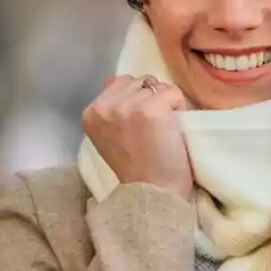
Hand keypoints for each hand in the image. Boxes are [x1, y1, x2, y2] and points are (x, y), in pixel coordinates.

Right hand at [81, 75, 194, 199]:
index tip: (141, 125)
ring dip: (166, 102)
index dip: (138, 100)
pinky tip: (172, 129)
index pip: (120, 83)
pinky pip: (173, 93)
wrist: (152, 191)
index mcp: (91, 112)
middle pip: (139, 81)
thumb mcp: (110, 136)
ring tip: (163, 128)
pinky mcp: (150, 108)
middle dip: (151, 98)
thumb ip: (111, 108)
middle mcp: (104, 106)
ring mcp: (126, 106)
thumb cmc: (138, 168)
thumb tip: (113, 79)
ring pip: (156, 85)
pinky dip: (180, 107)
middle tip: (154, 128)